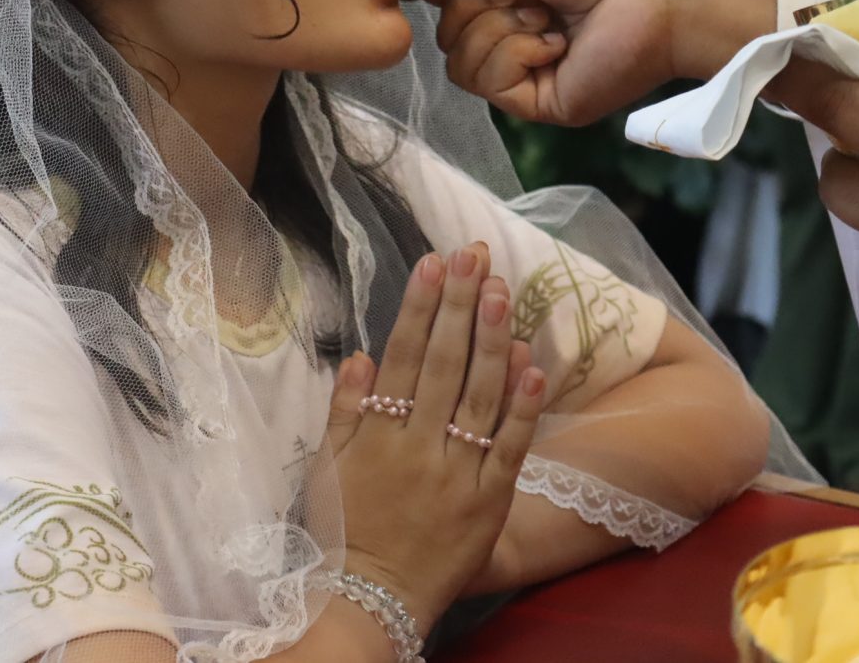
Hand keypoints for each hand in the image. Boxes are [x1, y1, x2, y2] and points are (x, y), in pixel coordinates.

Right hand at [326, 243, 543, 626]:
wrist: (371, 601)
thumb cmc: (342, 533)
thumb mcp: (325, 471)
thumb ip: (343, 412)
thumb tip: (360, 356)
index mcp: (378, 434)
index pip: (404, 356)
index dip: (420, 307)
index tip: (434, 263)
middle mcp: (419, 446)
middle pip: (446, 363)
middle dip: (461, 304)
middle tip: (475, 256)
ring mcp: (457, 472)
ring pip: (480, 394)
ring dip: (493, 338)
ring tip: (504, 290)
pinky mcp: (489, 500)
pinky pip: (510, 446)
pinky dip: (522, 405)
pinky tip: (533, 362)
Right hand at [396, 0, 774, 124]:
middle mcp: (513, 34)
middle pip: (446, 31)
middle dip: (474, 3)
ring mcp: (525, 72)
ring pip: (460, 61)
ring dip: (497, 29)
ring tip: (545, 16)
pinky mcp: (538, 102)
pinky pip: (488, 83)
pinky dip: (515, 54)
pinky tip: (554, 43)